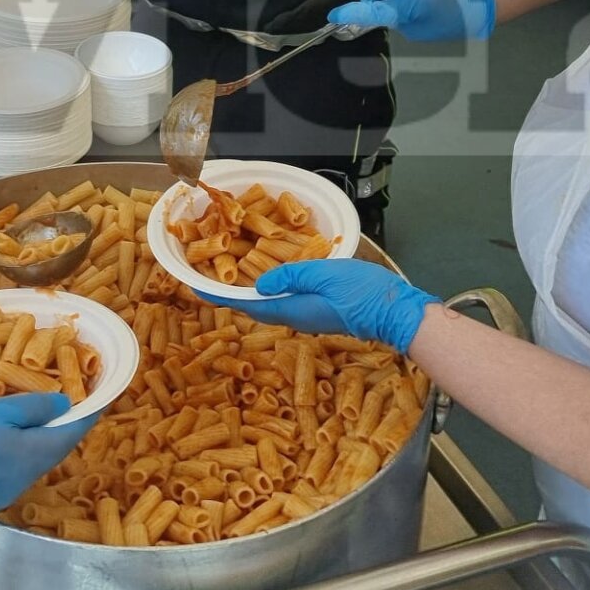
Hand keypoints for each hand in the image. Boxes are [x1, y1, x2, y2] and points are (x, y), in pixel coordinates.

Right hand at [0, 393, 98, 530]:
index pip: (75, 431)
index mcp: (37, 453)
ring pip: (36, 456)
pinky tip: (7, 436)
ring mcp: (12, 488)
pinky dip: (22, 447)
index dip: (90, 411)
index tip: (101, 395)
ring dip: (41, 435)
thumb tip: (66, 403)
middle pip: (56, 445)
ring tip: (35, 412)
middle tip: (66, 397)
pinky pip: (18, 466)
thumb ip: (34, 407)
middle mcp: (31, 475)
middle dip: (64, 422)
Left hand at [213, 260, 436, 353]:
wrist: (396, 313)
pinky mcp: (320, 312)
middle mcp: (295, 317)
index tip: (193, 287)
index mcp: (291, 309)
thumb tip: (258, 284)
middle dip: (228, 292)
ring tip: (231, 273)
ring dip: (248, 290)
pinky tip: (270, 276)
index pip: (245, 305)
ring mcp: (308, 316)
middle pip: (253, 306)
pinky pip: (286, 300)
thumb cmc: (362, 291)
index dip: (217, 295)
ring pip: (269, 304)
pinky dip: (270, 289)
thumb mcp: (324, 274)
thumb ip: (291, 276)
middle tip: (208, 275)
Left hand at [262, 0, 410, 34]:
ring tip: (276, 26)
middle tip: (270, 27)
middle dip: (291, 24)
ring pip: (314, 18)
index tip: (277, 21)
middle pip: (310, 18)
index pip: (313, 7)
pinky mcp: (336, 0)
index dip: (295, 16)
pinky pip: (317, 13)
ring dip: (297, 22)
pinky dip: (304, 17)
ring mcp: (336, 3)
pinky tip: (292, 17)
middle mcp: (337, 2)